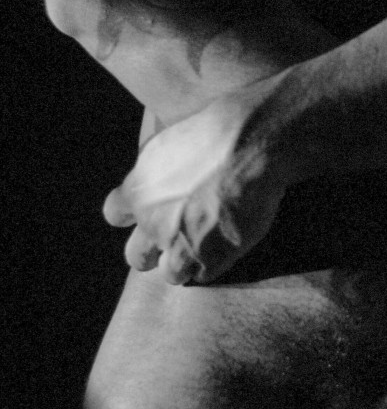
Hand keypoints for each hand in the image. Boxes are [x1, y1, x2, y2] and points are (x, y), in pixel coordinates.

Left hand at [103, 78, 288, 284]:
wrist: (250, 145)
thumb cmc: (216, 132)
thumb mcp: (170, 143)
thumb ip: (157, 172)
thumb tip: (160, 180)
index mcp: (137, 192)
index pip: (115, 214)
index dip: (132, 214)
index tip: (150, 209)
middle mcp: (153, 223)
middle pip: (136, 255)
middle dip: (151, 251)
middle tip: (173, 238)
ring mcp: (181, 244)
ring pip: (170, 273)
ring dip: (183, 264)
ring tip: (201, 250)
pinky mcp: (213, 258)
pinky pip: (205, 275)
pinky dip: (214, 264)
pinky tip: (226, 247)